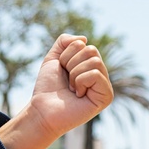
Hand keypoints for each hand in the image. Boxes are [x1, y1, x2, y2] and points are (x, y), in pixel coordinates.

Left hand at [0, 34, 112, 148]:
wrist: (41, 110)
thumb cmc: (47, 88)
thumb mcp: (52, 59)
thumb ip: (64, 42)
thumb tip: (84, 38)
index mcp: (89, 65)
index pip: (83, 44)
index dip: (65, 56)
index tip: (61, 71)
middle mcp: (99, 73)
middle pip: (91, 50)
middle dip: (71, 64)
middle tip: (66, 81)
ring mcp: (104, 85)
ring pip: (94, 61)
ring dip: (75, 74)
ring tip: (71, 89)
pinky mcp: (106, 97)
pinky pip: (96, 74)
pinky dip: (81, 81)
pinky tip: (78, 95)